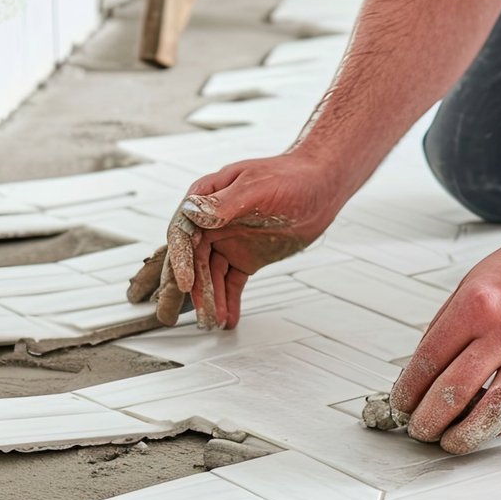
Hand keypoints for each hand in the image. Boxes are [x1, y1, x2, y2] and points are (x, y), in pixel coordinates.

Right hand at [127, 153, 346, 328]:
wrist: (320, 187)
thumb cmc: (291, 177)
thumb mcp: (256, 187)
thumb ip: (224, 203)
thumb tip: (193, 214)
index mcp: (206, 198)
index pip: (184, 233)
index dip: (180, 260)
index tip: (186, 284)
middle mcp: (211, 222)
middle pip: (193, 260)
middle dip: (192, 289)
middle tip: (190, 314)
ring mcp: (227, 241)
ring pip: (211, 276)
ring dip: (210, 300)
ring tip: (213, 322)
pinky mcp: (244, 257)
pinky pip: (231, 282)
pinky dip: (228, 300)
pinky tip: (227, 318)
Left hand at [388, 227, 500, 454]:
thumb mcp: (473, 280)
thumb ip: (447, 323)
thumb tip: (423, 366)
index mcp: (477, 305)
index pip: (430, 359)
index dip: (409, 389)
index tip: (401, 402)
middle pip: (455, 390)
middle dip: (429, 418)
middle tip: (419, 428)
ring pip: (492, 410)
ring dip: (464, 434)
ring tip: (449, 441)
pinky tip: (486, 427)